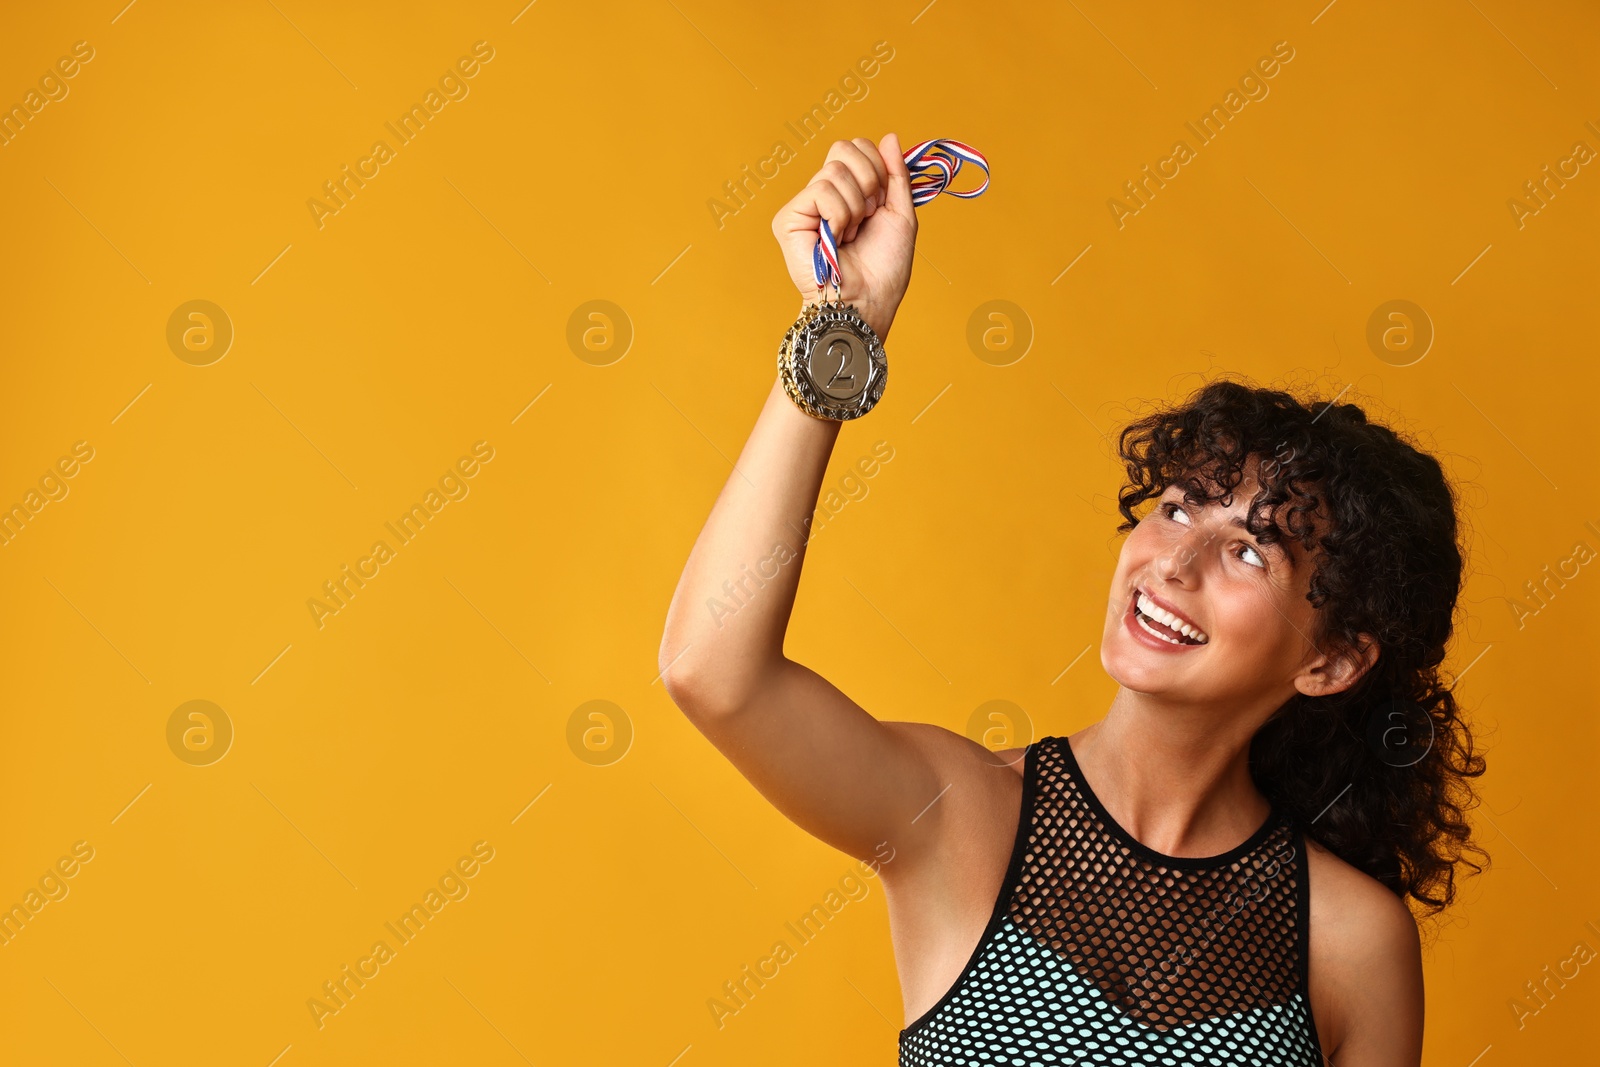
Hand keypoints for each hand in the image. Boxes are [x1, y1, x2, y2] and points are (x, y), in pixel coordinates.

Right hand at [771, 133, 917, 338]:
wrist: (868, 302)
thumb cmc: (884, 270)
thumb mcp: (900, 213)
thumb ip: (896, 174)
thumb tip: (889, 136)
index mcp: (847, 192)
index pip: (857, 146)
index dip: (878, 168)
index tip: (880, 204)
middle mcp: (822, 195)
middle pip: (844, 147)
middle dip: (869, 181)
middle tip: (866, 218)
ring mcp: (803, 207)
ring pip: (834, 170)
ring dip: (855, 207)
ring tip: (850, 235)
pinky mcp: (787, 219)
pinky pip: (820, 190)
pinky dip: (839, 215)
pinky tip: (835, 238)